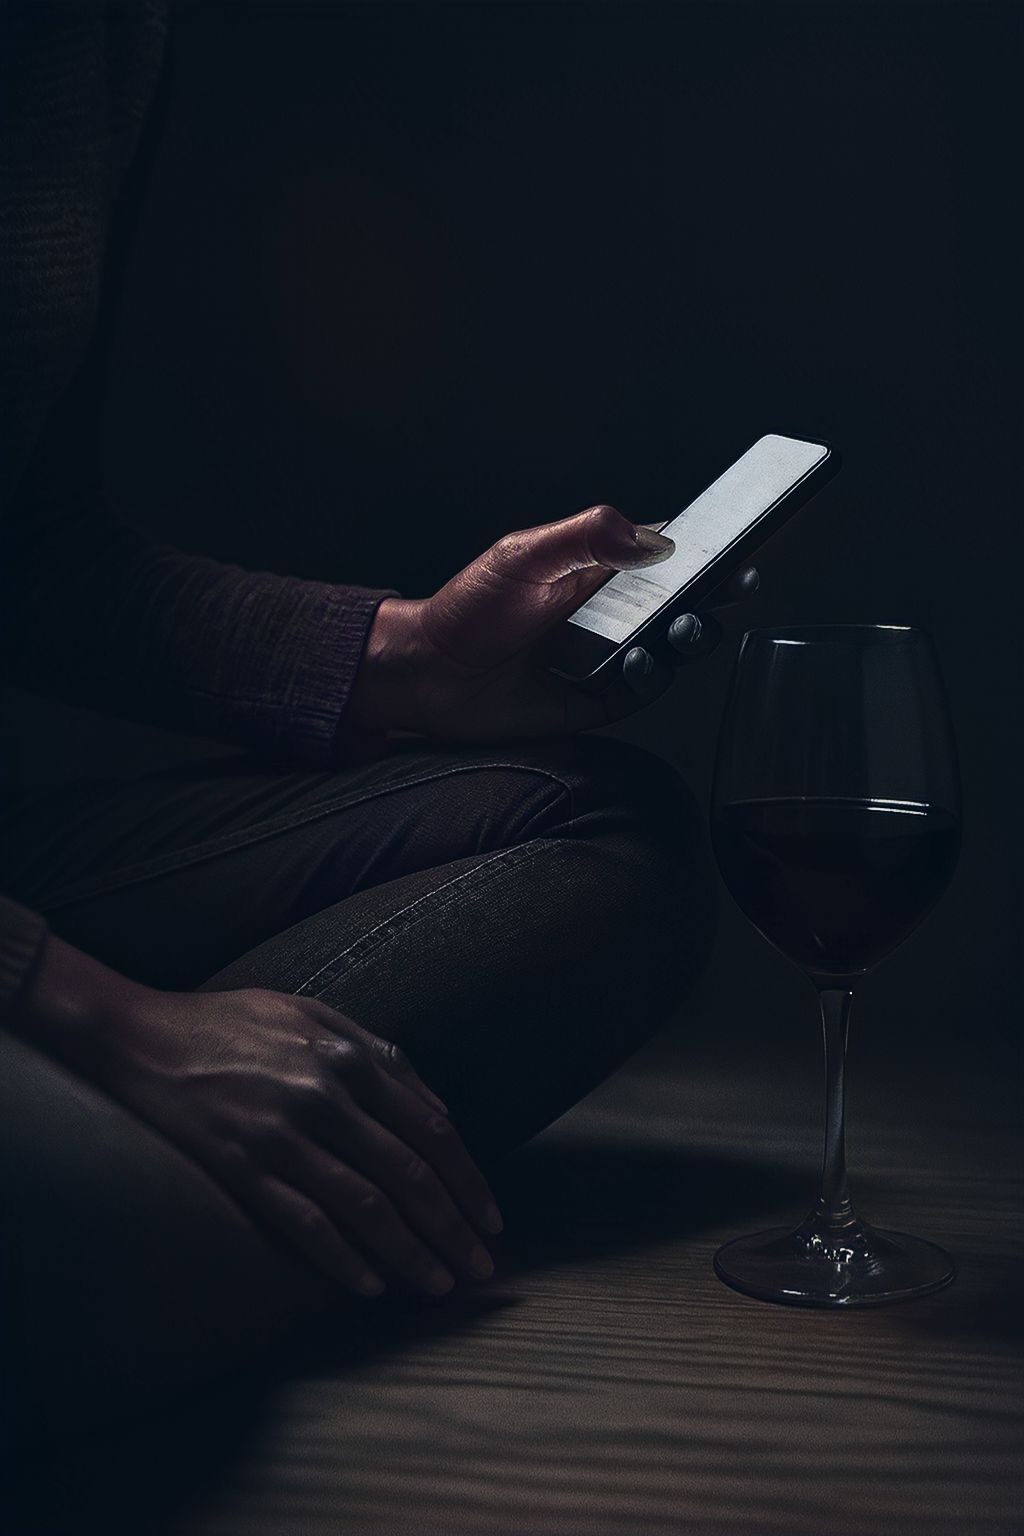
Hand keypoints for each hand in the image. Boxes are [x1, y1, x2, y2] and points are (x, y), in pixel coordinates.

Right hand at [14, 934, 501, 1298]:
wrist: (142, 1037)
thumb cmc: (235, 1023)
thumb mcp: (314, 1016)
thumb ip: (381, 1056)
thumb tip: (440, 1112)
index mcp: (349, 1057)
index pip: (430, 1131)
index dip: (467, 1180)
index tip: (490, 1221)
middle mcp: (324, 1096)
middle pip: (408, 1175)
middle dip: (452, 1228)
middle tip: (480, 1270)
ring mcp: (281, 1135)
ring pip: (365, 1207)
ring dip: (410, 1253)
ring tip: (438, 1285)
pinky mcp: (240, 1167)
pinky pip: (303, 1224)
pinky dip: (342, 1260)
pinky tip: (371, 1286)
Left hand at [347, 505, 758, 739]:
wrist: (428, 674)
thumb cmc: (470, 608)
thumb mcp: (523, 556)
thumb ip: (584, 538)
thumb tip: (652, 537)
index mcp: (601, 569)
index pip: (669, 554)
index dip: (710, 548)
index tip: (745, 539)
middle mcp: (613, 613)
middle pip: (686, 599)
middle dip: (718, 593)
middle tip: (732, 586)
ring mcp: (609, 656)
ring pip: (673, 646)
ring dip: (689, 634)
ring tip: (682, 625)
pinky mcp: (598, 699)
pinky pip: (642, 690)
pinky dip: (649, 676)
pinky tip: (638, 661)